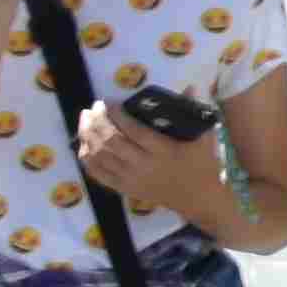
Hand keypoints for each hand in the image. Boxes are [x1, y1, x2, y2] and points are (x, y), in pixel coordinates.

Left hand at [73, 99, 218, 218]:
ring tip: (84, 121)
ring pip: (101, 156)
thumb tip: (190, 87)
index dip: (117, 115)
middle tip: (93, 108)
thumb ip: (193, 111)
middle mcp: (143, 165)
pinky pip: (99, 175)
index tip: (108, 102)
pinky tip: (82, 146)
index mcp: (162, 150)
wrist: (198, 198)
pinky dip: (88, 160)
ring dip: (88, 137)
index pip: (133, 130)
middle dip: (97, 122)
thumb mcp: (203, 137)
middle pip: (111, 141)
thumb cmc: (202, 165)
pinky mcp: (125, 189)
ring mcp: (131, 179)